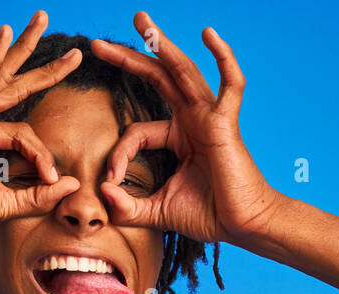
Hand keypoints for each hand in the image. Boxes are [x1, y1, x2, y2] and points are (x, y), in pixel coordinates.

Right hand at [0, 10, 82, 243]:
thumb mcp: (6, 203)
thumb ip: (38, 195)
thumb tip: (73, 184)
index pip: (24, 134)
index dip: (42, 154)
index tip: (52, 178)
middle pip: (14, 85)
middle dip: (44, 68)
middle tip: (75, 52)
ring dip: (22, 46)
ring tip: (42, 18)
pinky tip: (5, 35)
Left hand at [90, 12, 284, 245]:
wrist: (242, 226)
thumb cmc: (208, 216)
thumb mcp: (156, 212)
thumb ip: (126, 207)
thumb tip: (101, 193)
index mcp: (177, 137)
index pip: (135, 132)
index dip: (116, 156)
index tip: (109, 182)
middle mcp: (192, 120)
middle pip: (155, 80)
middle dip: (128, 59)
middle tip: (97, 44)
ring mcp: (210, 117)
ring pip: (182, 72)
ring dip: (161, 45)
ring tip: (140, 21)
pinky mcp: (227, 122)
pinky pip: (230, 84)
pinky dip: (223, 57)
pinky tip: (208, 34)